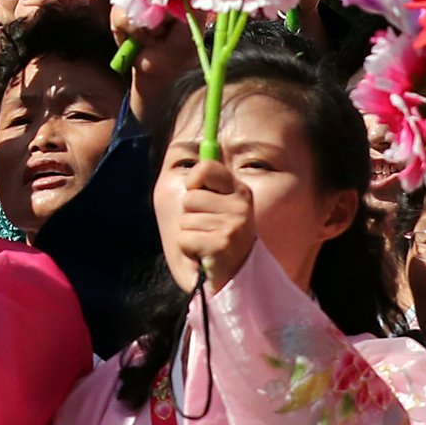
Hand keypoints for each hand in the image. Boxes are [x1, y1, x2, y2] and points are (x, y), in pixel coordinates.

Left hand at [169, 159, 258, 293]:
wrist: (236, 275)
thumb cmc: (219, 237)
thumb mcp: (218, 206)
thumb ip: (207, 184)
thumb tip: (196, 149)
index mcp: (240, 191)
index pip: (207, 167)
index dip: (193, 180)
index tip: (198, 192)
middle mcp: (240, 205)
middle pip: (190, 197)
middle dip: (190, 216)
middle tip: (207, 229)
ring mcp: (234, 225)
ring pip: (186, 220)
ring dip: (189, 234)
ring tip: (207, 242)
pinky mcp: (222, 244)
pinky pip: (184, 239)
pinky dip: (188, 249)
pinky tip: (204, 254)